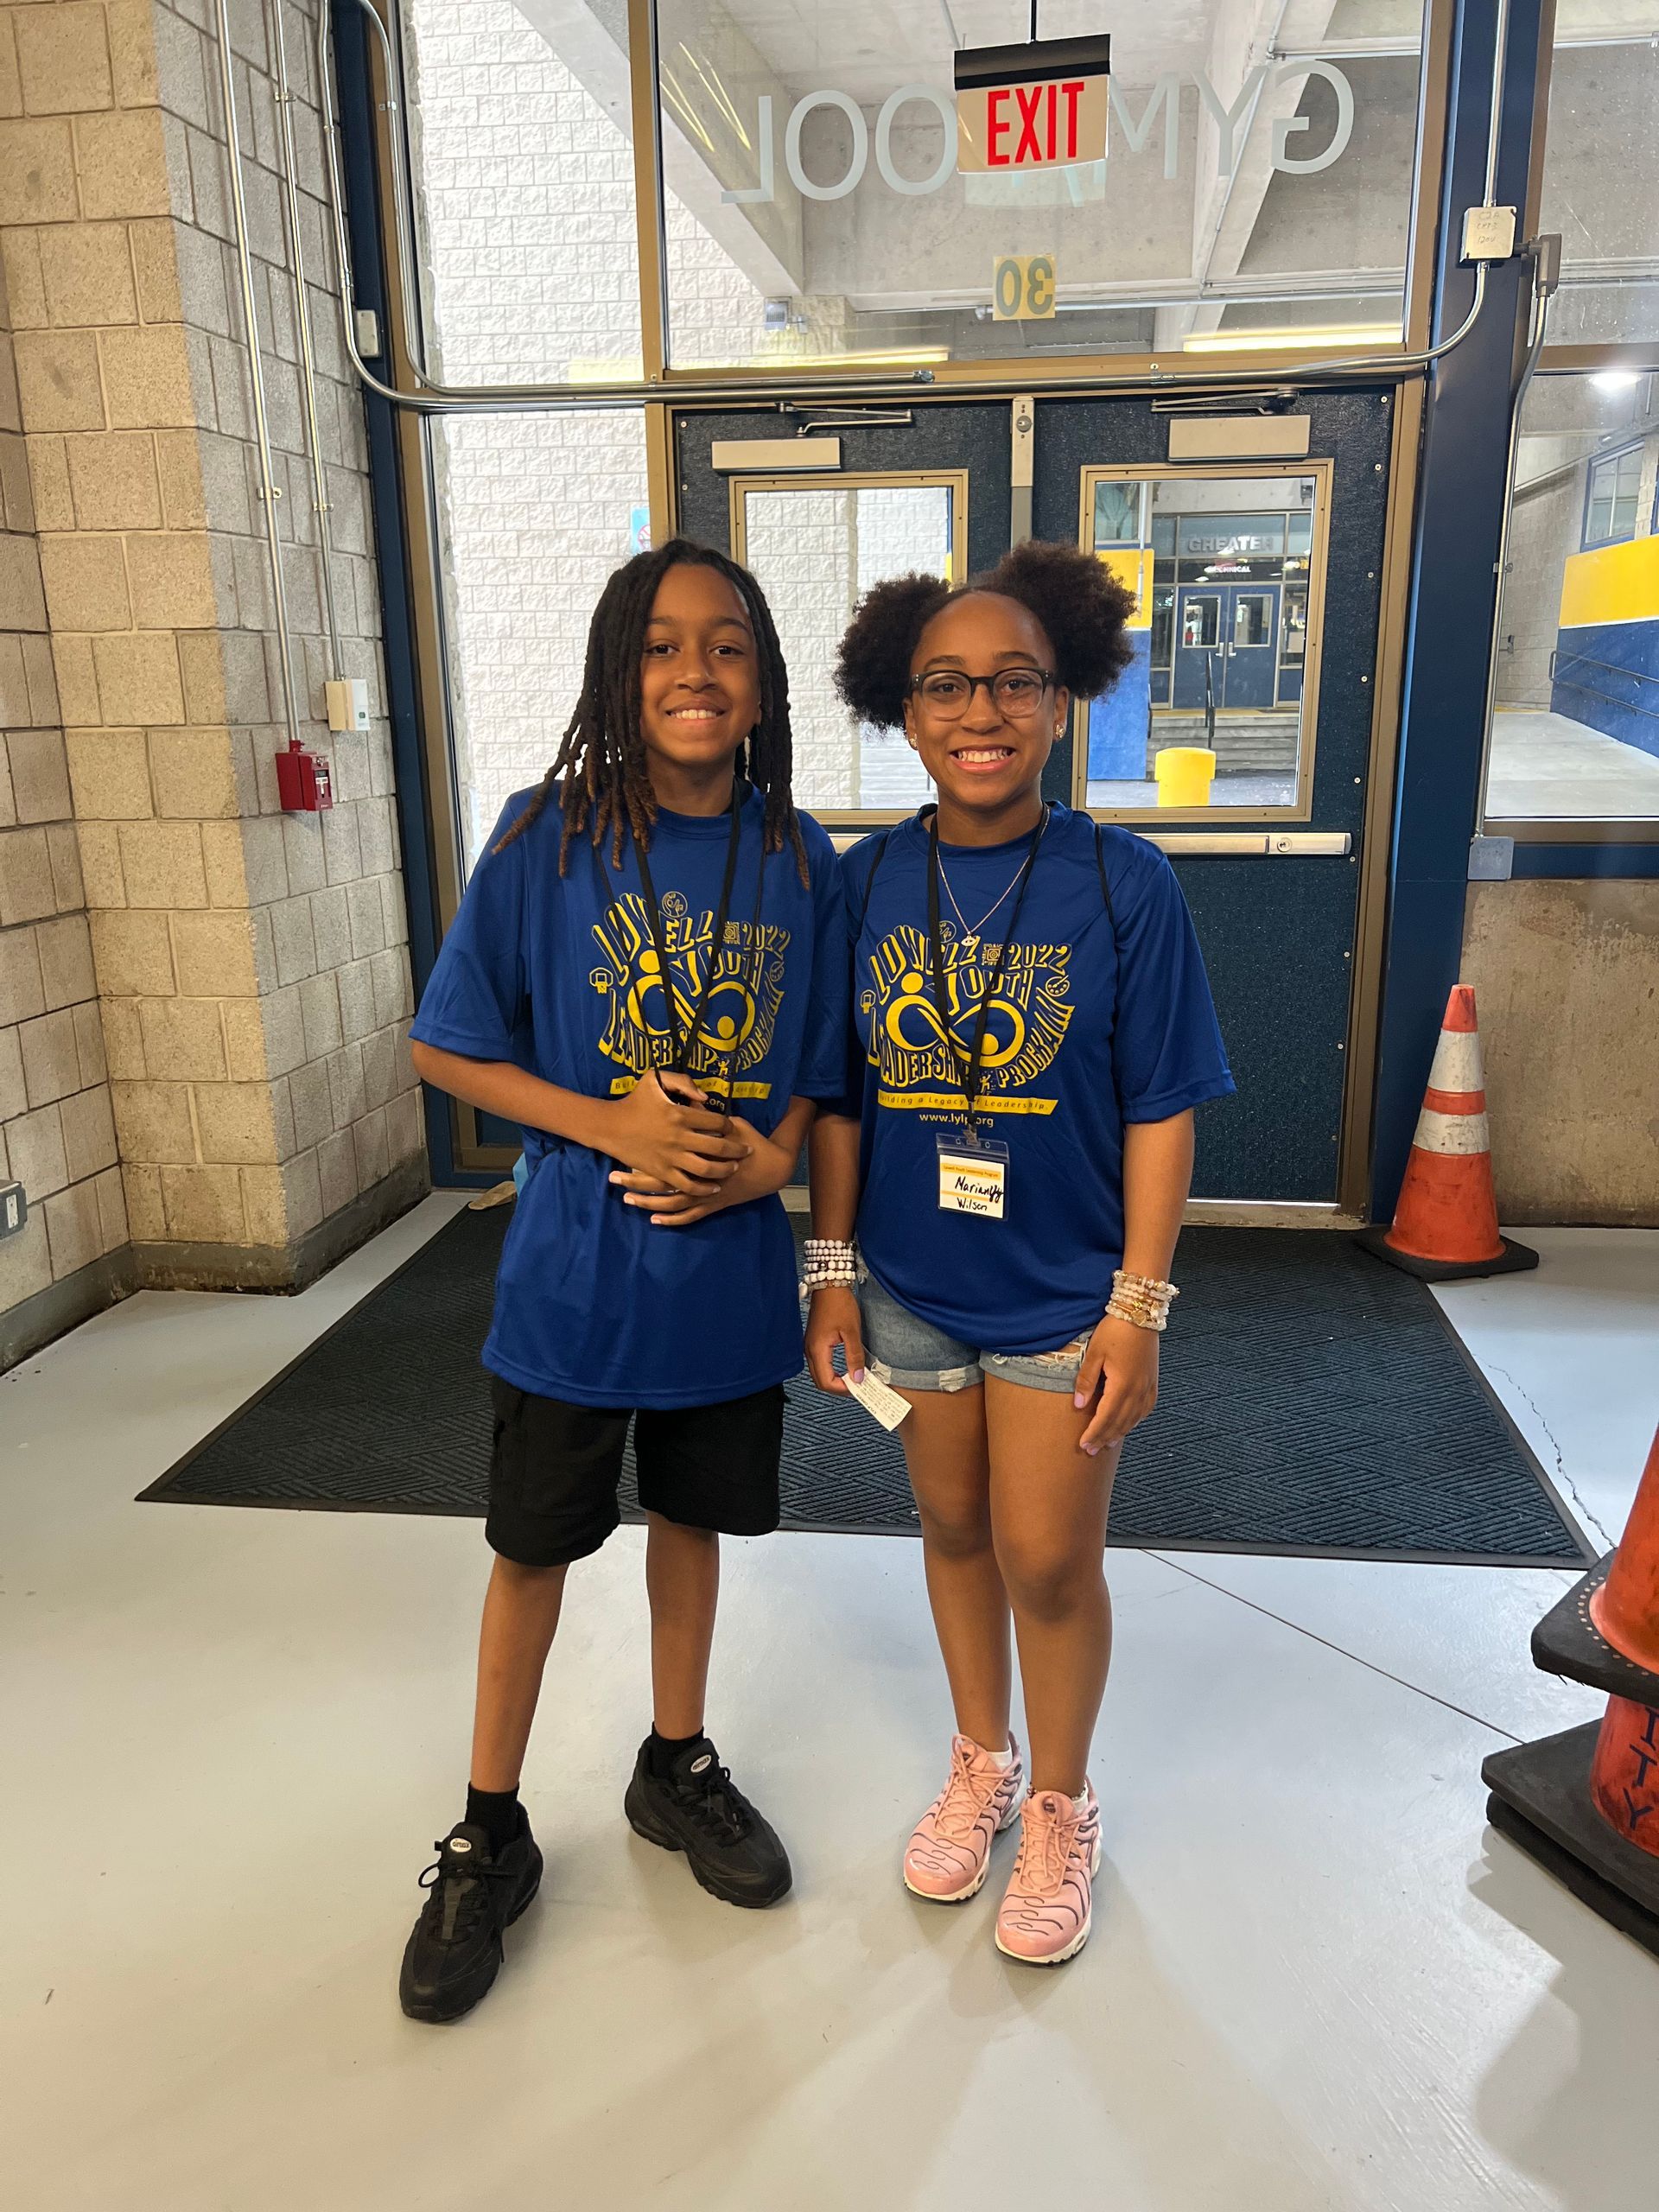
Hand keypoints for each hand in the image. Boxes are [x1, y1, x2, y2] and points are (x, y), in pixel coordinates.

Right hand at [597, 1069, 750, 1197]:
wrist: (609, 1127)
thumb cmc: (634, 1100)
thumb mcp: (655, 1079)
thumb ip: (682, 1082)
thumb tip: (706, 1098)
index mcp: (680, 1114)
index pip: (717, 1121)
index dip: (729, 1125)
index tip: (733, 1128)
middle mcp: (679, 1138)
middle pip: (718, 1147)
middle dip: (737, 1150)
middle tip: (747, 1150)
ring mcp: (671, 1157)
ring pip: (707, 1169)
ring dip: (724, 1170)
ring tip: (733, 1168)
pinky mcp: (662, 1172)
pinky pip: (688, 1185)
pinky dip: (703, 1188)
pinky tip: (714, 1187)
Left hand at [608, 1113, 789, 1225]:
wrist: (771, 1167)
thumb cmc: (749, 1142)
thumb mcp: (730, 1123)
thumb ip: (705, 1117)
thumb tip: (685, 1104)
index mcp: (700, 1153)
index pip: (665, 1154)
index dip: (641, 1153)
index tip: (621, 1150)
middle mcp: (698, 1176)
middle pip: (660, 1182)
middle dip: (635, 1180)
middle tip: (613, 1178)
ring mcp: (705, 1194)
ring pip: (670, 1202)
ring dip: (648, 1201)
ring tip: (627, 1199)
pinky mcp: (712, 1205)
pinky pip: (688, 1216)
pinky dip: (671, 1219)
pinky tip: (653, 1219)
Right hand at [805, 1284, 865, 1394]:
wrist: (829, 1286)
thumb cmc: (839, 1304)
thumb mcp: (852, 1331)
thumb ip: (855, 1357)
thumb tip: (858, 1377)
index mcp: (818, 1349)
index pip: (826, 1382)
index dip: (842, 1389)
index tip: (858, 1388)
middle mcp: (810, 1351)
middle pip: (820, 1382)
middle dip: (838, 1388)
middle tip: (856, 1387)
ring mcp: (810, 1347)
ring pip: (819, 1374)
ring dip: (834, 1381)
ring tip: (853, 1380)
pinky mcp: (813, 1343)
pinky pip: (820, 1365)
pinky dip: (831, 1372)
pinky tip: (844, 1370)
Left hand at [1072, 1315, 1157, 1456]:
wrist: (1140, 1313)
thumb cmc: (1115, 1330)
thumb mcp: (1094, 1353)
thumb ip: (1086, 1380)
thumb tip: (1078, 1405)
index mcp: (1122, 1385)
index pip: (1105, 1417)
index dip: (1094, 1433)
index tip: (1083, 1445)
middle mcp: (1138, 1391)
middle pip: (1120, 1422)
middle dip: (1104, 1438)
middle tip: (1091, 1451)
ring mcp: (1148, 1386)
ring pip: (1134, 1418)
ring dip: (1120, 1432)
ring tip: (1108, 1443)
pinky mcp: (1153, 1381)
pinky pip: (1146, 1408)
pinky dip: (1136, 1420)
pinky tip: (1129, 1424)